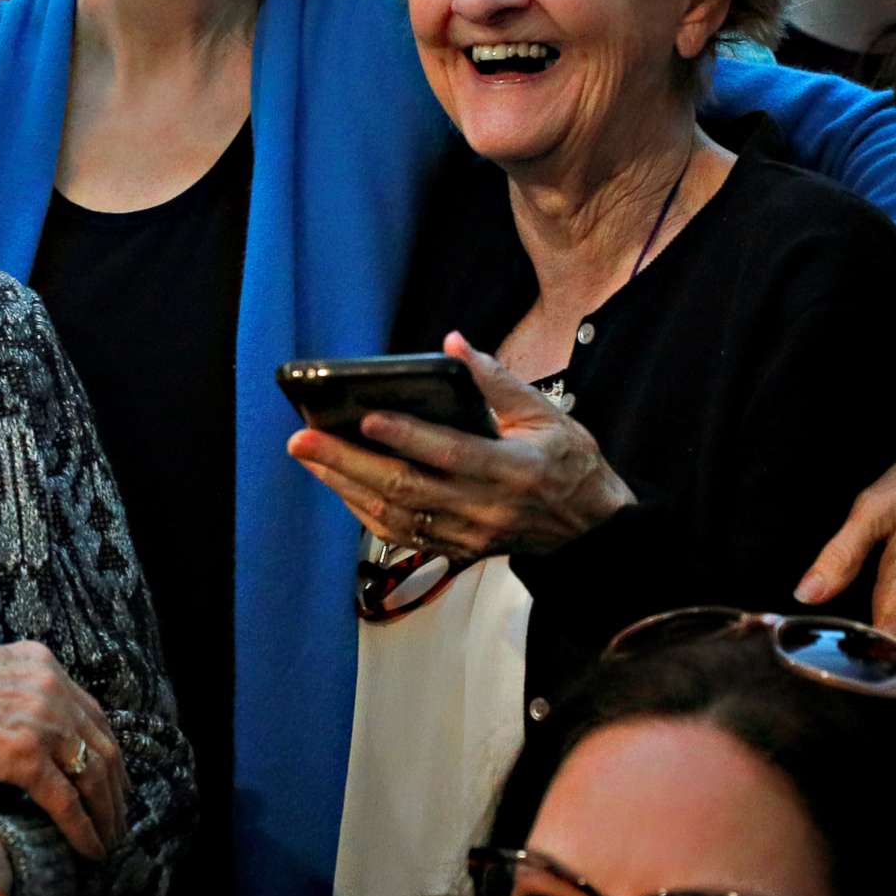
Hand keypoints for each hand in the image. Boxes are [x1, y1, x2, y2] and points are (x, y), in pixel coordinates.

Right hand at [0, 642, 123, 859]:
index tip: (113, 780)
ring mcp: (39, 719)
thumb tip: (18, 724)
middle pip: (101, 744)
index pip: (91, 713)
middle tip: (119, 818)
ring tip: (109, 840)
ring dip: (107, 814)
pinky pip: (66, 801)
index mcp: (38, 662)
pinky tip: (90, 850)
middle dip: (115, 788)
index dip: (107, 752)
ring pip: (93, 775)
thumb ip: (8, 693)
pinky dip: (84, 830)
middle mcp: (48, 685)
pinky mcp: (21, 755)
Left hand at [284, 333, 634, 558]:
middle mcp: (483, 507)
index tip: (365, 417)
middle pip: (405, 488)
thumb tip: (454, 345)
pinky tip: (339, 485)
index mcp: (511, 469)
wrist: (592, 533)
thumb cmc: (571, 467)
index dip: (406, 437)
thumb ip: (498, 382)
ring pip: (394, 516)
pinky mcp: (456, 550)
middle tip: (302, 440)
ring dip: (345, 486)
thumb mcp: (547, 417)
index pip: (449, 453)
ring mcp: (466, 534)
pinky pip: (399, 535)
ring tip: (308, 457)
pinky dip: (363, 511)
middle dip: (348, 463)